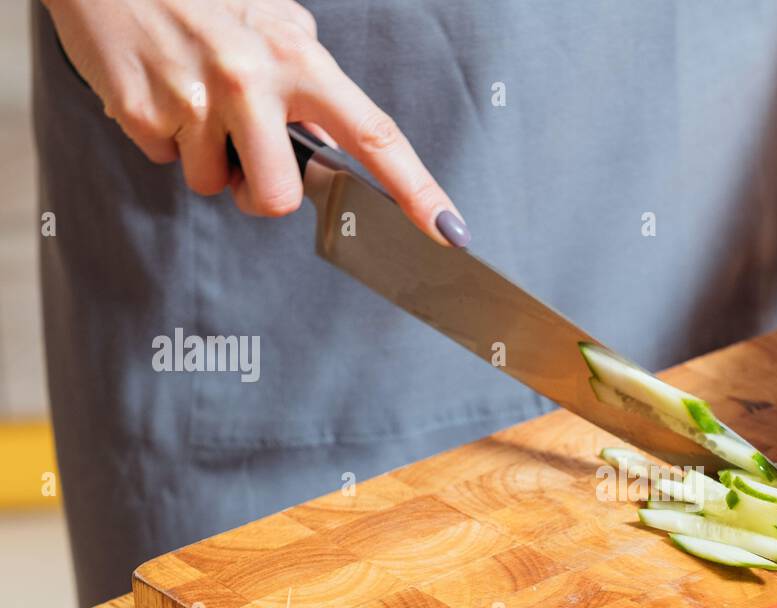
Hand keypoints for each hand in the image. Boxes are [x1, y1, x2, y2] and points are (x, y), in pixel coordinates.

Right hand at [43, 0, 468, 244]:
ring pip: (215, 185)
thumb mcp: (268, 14)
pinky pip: (165, 160)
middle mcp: (251, 82)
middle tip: (246, 156)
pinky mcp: (143, 114)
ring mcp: (195, 102)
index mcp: (297, 59)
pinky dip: (163, 136)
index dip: (416, 191)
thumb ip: (306, 69)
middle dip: (262, 193)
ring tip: (193, 98)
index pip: (374, 136)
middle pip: (278, 198)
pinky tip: (159, 87)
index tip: (449, 233)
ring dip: (208, 158)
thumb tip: (330, 128)